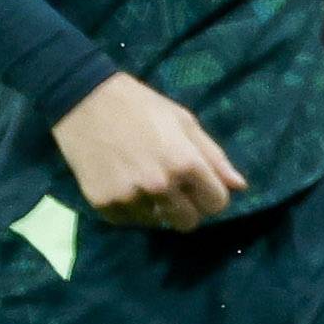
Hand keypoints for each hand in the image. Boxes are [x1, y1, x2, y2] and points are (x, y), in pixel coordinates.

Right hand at [53, 73, 246, 230]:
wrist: (84, 100)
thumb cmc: (141, 106)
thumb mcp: (184, 122)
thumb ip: (214, 156)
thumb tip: (240, 186)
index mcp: (185, 162)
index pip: (216, 203)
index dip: (211, 196)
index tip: (200, 187)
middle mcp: (160, 184)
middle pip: (188, 222)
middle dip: (186, 208)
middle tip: (173, 189)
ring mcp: (130, 196)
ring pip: (157, 223)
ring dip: (155, 207)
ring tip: (142, 179)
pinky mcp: (103, 203)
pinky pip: (127, 221)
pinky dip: (129, 209)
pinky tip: (123, 183)